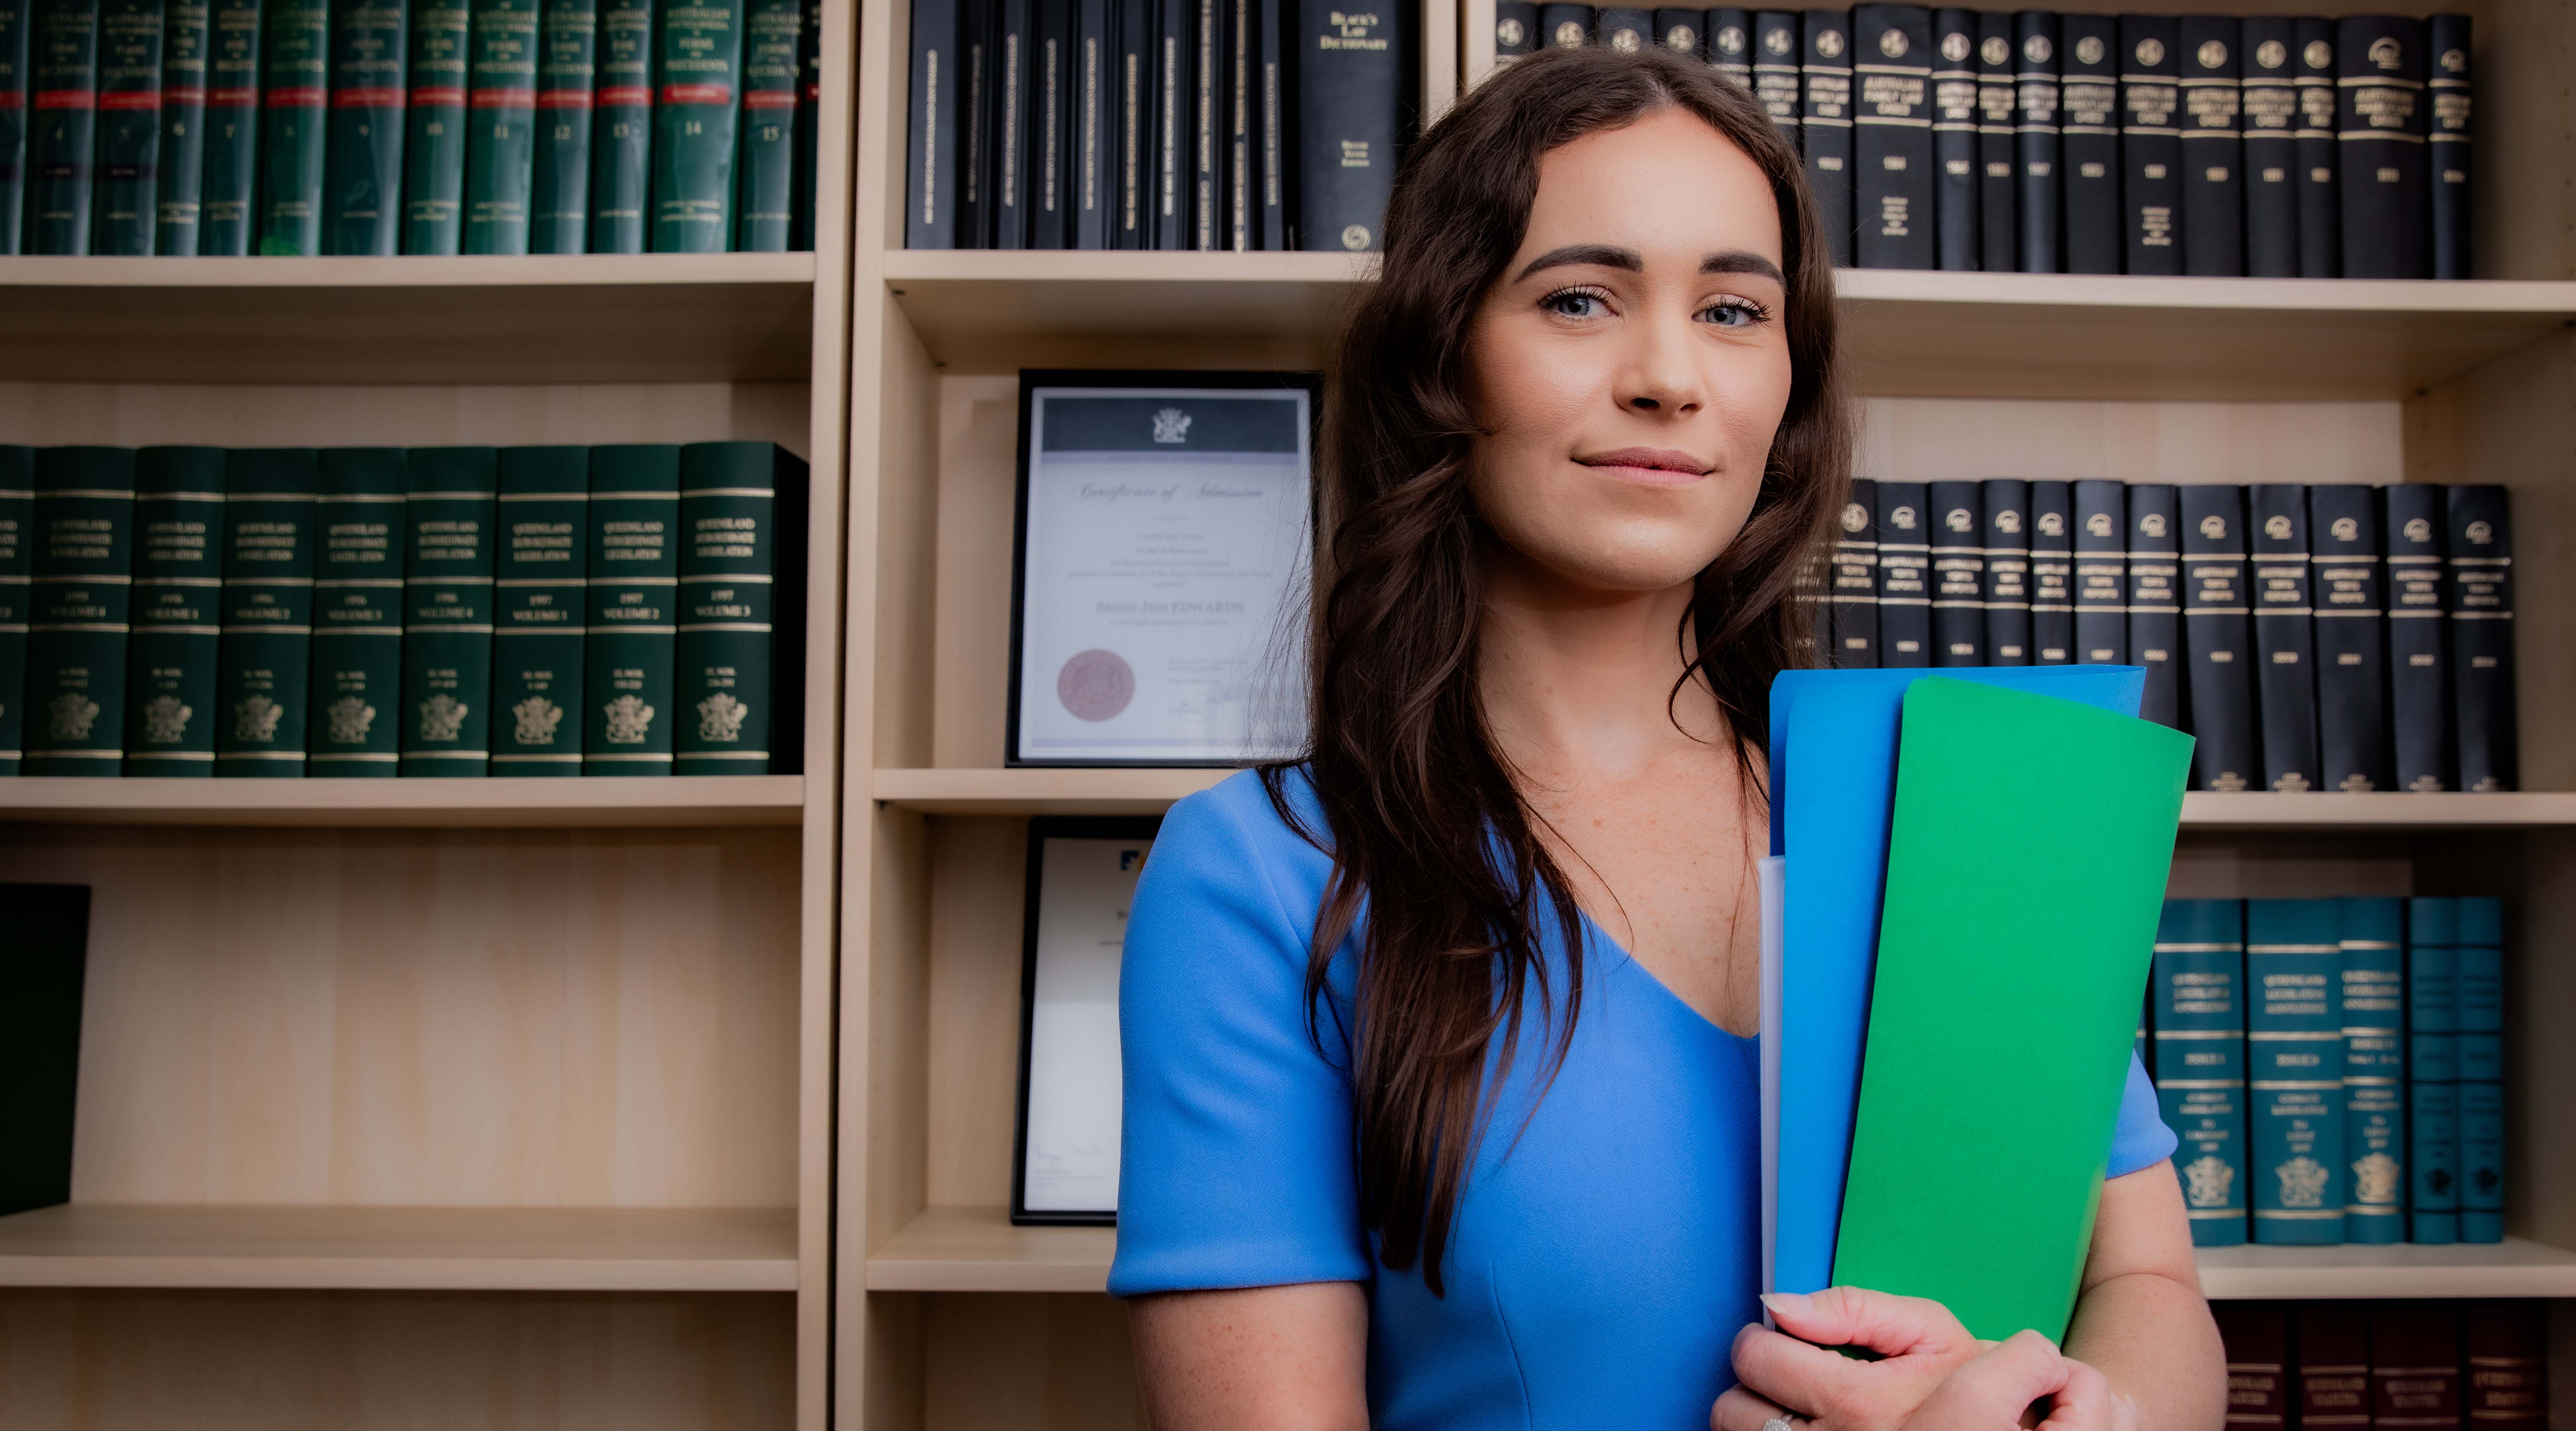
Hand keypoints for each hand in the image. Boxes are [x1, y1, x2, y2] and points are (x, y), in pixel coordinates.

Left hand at [1713, 1289, 2134, 1430]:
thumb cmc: (1981, 1398)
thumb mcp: (1936, 1336)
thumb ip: (1857, 1309)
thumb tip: (1779, 1304)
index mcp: (1859, 1403)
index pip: (1757, 1356)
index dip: (1765, 1339)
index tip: (1785, 1341)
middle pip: (1732, 1407)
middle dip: (1753, 1382)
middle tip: (1786, 1376)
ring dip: (1755, 1418)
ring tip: (1794, 1409)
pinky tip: (1811, 1427)